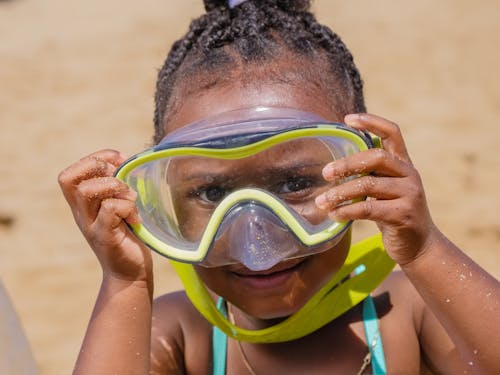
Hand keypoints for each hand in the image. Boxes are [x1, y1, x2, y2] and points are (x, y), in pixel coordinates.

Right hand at [58, 149, 152, 283]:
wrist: (130, 274)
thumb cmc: (129, 237)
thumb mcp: (120, 208)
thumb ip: (117, 188)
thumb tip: (125, 161)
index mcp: (83, 204)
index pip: (68, 174)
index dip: (93, 159)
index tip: (118, 163)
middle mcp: (81, 214)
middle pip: (69, 178)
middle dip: (99, 168)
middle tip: (121, 182)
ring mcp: (90, 226)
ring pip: (87, 190)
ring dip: (116, 187)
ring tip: (131, 201)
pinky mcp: (104, 237)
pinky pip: (109, 209)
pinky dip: (127, 207)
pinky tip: (135, 219)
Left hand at [315, 113, 437, 264]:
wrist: (420, 246)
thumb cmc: (394, 213)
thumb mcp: (386, 189)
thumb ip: (371, 174)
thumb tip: (334, 166)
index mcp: (403, 164)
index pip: (392, 133)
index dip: (372, 122)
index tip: (348, 118)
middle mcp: (409, 175)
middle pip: (377, 157)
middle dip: (347, 164)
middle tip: (325, 173)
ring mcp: (409, 194)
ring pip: (369, 185)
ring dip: (340, 193)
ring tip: (321, 202)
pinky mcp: (403, 215)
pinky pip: (369, 209)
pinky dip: (347, 211)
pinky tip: (334, 215)